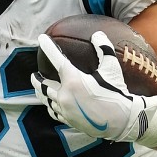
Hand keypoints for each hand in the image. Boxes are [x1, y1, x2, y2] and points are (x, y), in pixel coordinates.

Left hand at [31, 31, 156, 144]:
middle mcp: (65, 95)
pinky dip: (51, 106)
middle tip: (34, 74)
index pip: (56, 59)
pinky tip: (51, 105)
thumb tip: (97, 34)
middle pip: (43, 85)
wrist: (122, 121)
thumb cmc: (116, 93)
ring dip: (41, 93)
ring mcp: (65, 109)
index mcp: (73, 80)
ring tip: (39, 89)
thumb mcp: (111, 69)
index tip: (41, 39)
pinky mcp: (69, 121)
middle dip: (37, 79)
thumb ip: (104, 49)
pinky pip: (54, 112)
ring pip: (46, 100)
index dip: (48, 47)